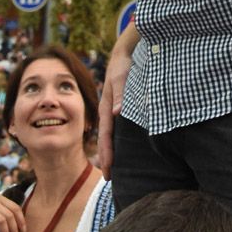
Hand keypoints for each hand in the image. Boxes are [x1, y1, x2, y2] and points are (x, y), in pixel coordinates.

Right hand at [97, 21, 138, 178]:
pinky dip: (117, 140)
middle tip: (109, 178)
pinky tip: (123, 148)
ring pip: (111, 135)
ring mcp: (114, 110)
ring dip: (111, 151)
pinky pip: (118, 128)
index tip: (108, 170)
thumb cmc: (124, 65)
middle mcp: (110, 111)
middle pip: (106, 140)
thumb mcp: (123, 77)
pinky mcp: (121, 107)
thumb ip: (121, 94)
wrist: (125, 53)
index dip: (108, 153)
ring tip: (114, 169)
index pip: (107, 136)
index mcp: (108, 107)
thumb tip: (118, 113)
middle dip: (107, 158)